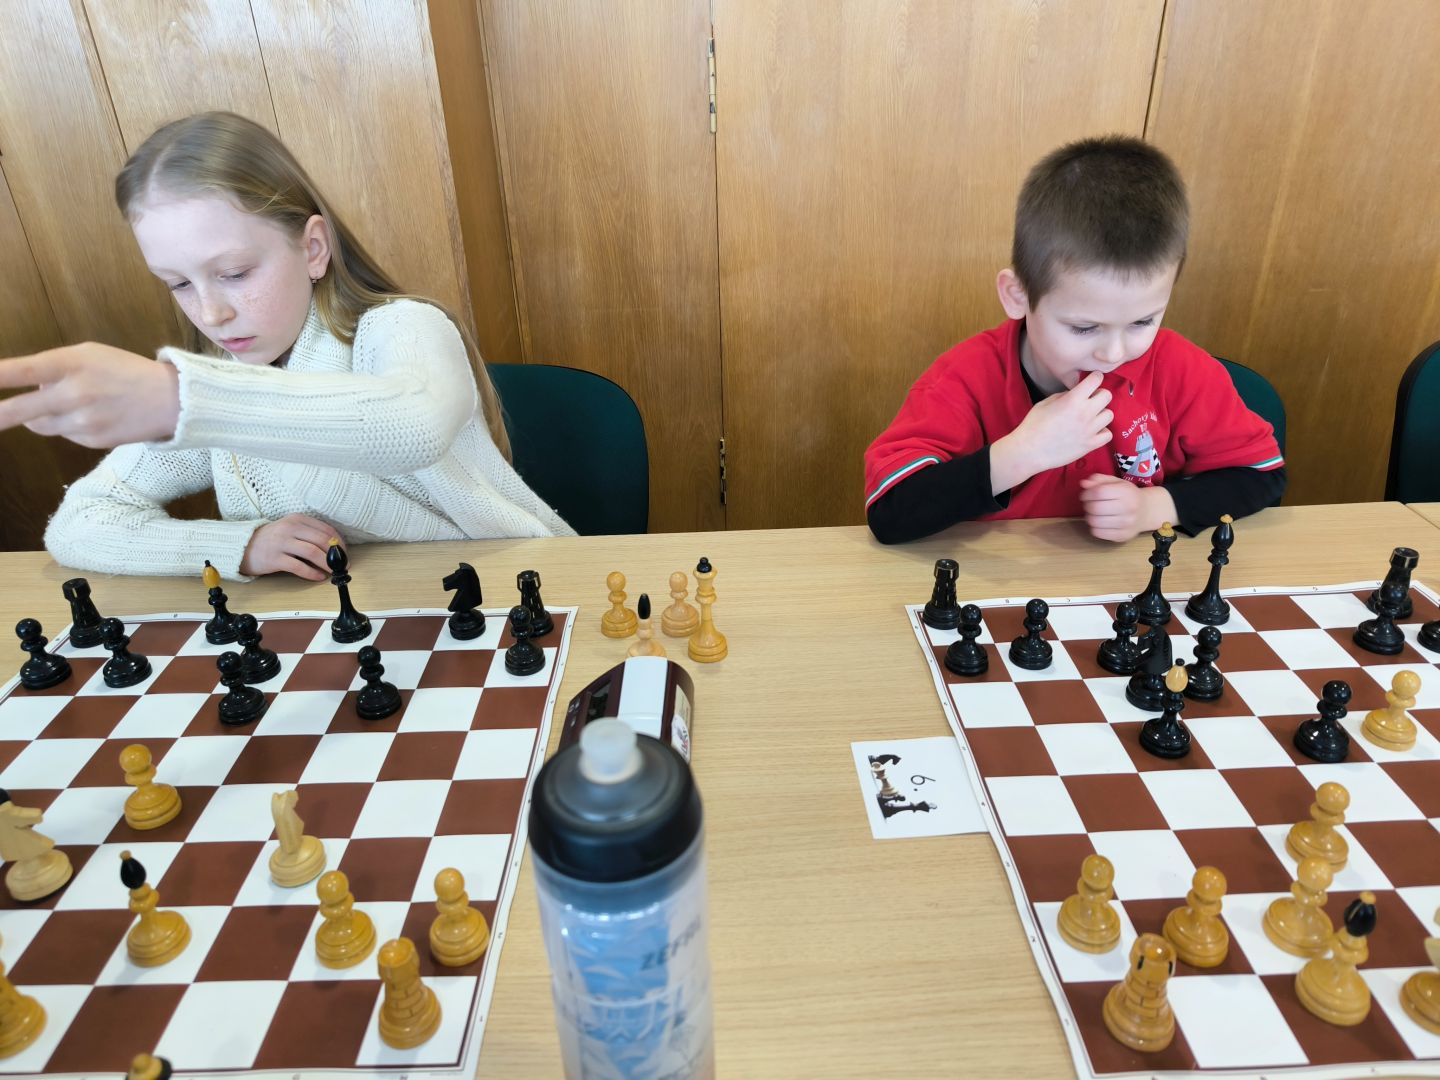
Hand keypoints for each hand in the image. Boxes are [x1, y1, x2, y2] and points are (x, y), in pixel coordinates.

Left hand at [0, 343, 180, 446]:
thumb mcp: (90, 354)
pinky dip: (66, 425)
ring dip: (38, 415)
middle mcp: (75, 394)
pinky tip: (92, 415)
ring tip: (68, 403)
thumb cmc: (126, 371)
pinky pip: (62, 433)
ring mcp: (83, 422)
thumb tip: (29, 389)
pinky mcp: (91, 441)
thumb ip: (55, 368)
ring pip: (37, 424)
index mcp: (72, 364)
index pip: (22, 371)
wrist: (173, 401)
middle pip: (20, 410)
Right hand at [241, 515, 344, 579]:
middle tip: (343, 564)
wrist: (243, 546)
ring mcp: (281, 543)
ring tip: (333, 571)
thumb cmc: (273, 540)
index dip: (339, 543)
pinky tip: (319, 577)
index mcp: (297, 519)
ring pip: (312, 552)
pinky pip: (299, 567)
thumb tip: (335, 548)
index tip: (345, 553)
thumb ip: (310, 534)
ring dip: (327, 564)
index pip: (326, 529)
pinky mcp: (274, 559)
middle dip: (336, 554)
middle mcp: (290, 528)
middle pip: (322, 540)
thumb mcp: (291, 529)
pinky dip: (312, 573)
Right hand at [990, 372, 1112, 491]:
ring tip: (1090, 418)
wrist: (1030, 450)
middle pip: (1107, 395)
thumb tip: (1075, 394)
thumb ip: (1064, 395)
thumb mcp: (1045, 402)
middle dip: (1099, 395)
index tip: (1092, 381)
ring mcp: (1090, 430)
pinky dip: (1102, 431)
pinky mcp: (1090, 445)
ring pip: (1109, 414)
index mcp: (1073, 399)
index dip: (1095, 378)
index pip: (1096, 379)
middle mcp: (1085, 412)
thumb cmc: (1033, 425)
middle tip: (1090, 400)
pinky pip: (1108, 434)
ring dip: (1101, 414)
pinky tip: (1092, 432)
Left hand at [1079, 474, 1177, 541]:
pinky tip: (1099, 522)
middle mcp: (1129, 508)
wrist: (1146, 512)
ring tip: (1094, 513)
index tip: (1085, 495)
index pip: (1098, 492)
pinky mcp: (1122, 536)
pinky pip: (1098, 533)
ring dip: (1089, 517)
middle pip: (1095, 508)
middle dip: (1087, 506)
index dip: (1086, 494)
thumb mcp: (1115, 482)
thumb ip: (1098, 480)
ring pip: (1094, 522)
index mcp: (1126, 492)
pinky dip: (1094, 527)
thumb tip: (1083, 484)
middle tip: (1089, 504)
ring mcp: (1127, 524)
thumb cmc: (1127, 495)